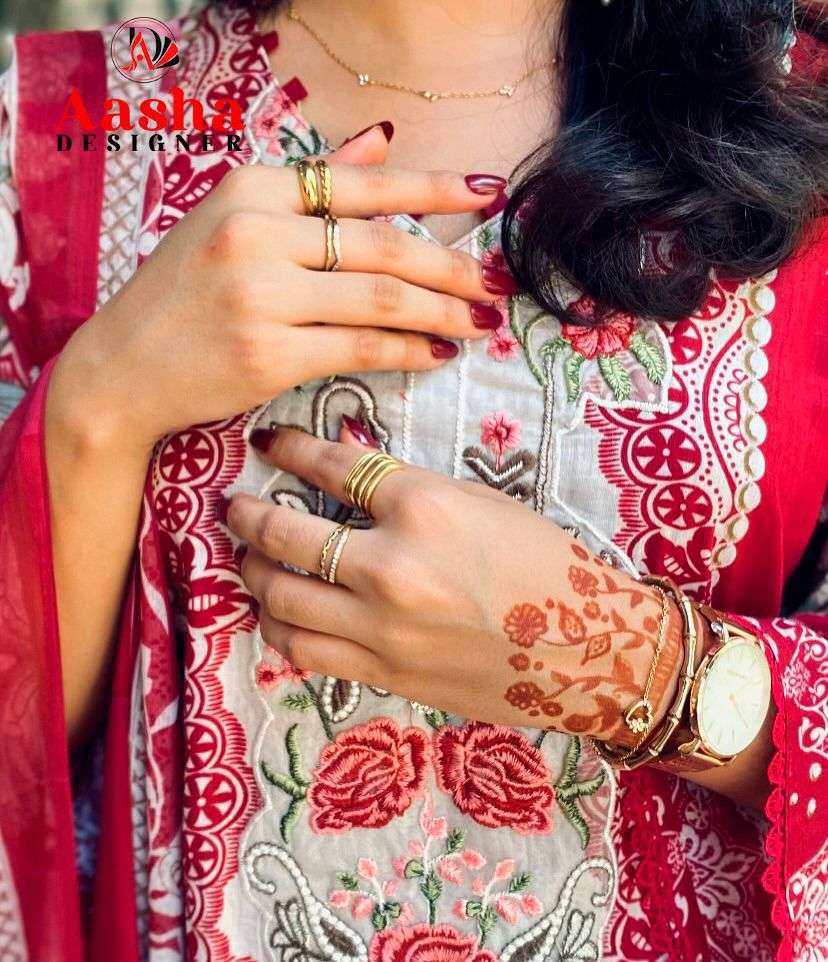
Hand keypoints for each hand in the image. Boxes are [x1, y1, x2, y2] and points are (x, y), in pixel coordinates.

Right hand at [50, 125, 512, 453]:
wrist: (123, 367)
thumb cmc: (182, 293)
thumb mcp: (233, 217)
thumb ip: (312, 181)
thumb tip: (382, 141)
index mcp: (252, 189)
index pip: (364, 184)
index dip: (435, 190)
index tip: (489, 195)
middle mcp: (257, 233)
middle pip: (384, 245)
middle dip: (453, 266)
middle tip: (495, 284)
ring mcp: (261, 295)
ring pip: (381, 297)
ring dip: (442, 311)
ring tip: (479, 322)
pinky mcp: (267, 354)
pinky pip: (361, 348)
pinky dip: (408, 351)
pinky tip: (436, 354)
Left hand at [227, 423, 683, 741]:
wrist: (589, 649)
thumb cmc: (545, 564)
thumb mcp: (480, 503)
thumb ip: (409, 493)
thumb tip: (346, 474)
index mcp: (424, 507)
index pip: (332, 466)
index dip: (290, 449)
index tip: (269, 444)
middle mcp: (391, 566)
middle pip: (284, 534)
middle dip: (248, 514)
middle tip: (237, 506)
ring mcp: (382, 627)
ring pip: (280, 598)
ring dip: (254, 573)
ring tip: (251, 560)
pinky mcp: (384, 672)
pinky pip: (304, 651)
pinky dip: (280, 627)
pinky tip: (281, 612)